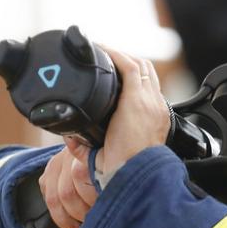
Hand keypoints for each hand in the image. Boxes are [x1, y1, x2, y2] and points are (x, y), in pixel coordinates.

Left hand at [39, 46, 169, 227]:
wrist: (135, 176)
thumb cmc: (127, 172)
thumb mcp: (107, 158)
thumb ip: (89, 148)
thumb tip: (71, 139)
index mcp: (154, 120)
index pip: (148, 89)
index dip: (134, 79)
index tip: (115, 75)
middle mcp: (155, 107)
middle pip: (147, 73)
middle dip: (128, 63)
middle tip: (105, 60)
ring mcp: (149, 101)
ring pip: (140, 66)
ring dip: (122, 56)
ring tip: (103, 51)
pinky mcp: (137, 98)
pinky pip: (129, 66)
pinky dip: (116, 56)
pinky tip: (102, 51)